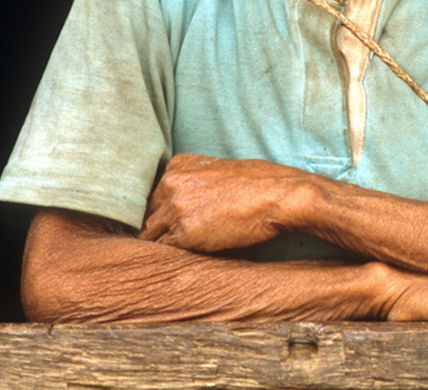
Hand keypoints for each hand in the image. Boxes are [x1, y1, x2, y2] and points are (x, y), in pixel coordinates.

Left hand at [139, 154, 310, 251]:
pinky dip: (171, 258)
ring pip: (151, 235)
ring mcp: (175, 207)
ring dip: (162, 247)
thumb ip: (196, 183)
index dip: (163, 213)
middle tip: (171, 245)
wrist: (278, 196)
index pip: (155, 195)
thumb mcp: (220, 171)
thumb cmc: (260, 185)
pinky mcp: (184, 233)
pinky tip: (181, 262)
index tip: (171, 225)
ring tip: (173, 258)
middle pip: (149, 214)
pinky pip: (164, 251)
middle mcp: (171, 182)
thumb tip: (188, 205)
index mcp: (178, 165)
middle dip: (159, 230)